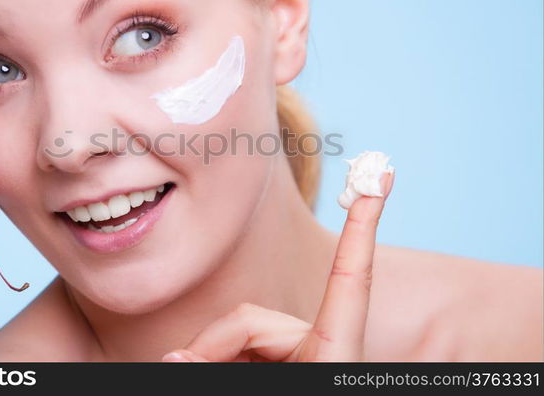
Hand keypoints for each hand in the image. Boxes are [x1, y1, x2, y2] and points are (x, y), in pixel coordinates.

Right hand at [162, 170, 394, 361]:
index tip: (379, 180)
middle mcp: (317, 349)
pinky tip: (199, 366)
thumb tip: (174, 357)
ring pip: (241, 334)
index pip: (350, 281)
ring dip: (210, 353)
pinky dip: (217, 356)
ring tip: (188, 370)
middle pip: (255, 319)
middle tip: (178, 367)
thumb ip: (215, 368)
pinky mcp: (281, 363)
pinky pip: (240, 349)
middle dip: (212, 342)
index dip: (363, 228)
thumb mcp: (260, 392)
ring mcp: (298, 358)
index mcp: (334, 356)